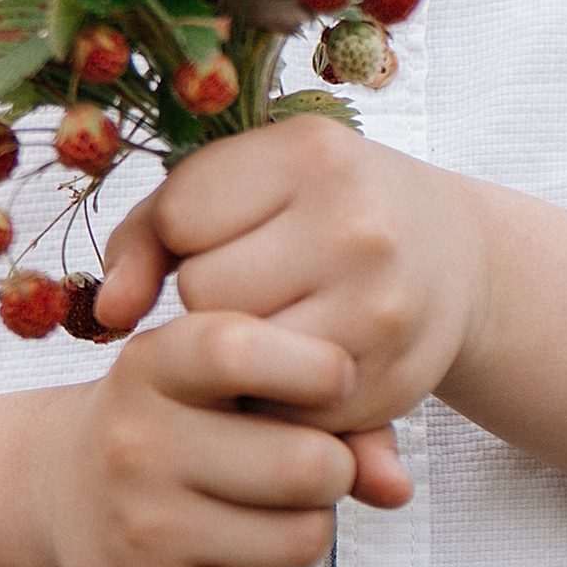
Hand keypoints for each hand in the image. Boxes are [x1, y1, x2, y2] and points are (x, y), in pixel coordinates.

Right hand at [33, 307, 370, 566]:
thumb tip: (397, 489)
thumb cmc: (179, 416)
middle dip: (334, 466)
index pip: (239, 350)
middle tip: (316, 460)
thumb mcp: (221, 379)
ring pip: (301, 539)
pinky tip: (241, 545)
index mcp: (152, 365)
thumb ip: (318, 400)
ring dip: (310, 524)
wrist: (64, 489)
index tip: (338, 378)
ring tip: (277, 505)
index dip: (314, 365)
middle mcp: (136, 443)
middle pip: (304, 465)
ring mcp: (139, 527)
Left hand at [97, 119, 491, 499]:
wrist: (458, 257)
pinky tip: (309, 361)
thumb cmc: (324, 209)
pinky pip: (281, 412)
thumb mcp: (253, 181)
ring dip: (244, 352)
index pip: (181, 217)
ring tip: (284, 317)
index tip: (231, 228)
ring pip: (240, 358)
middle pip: (206, 293)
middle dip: (216, 295)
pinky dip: (280, 398)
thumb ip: (154, 230)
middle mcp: (356, 224)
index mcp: (312, 153)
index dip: (188, 234)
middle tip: (266, 276)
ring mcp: (380, 309)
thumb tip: (109, 314)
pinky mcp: (390, 383)